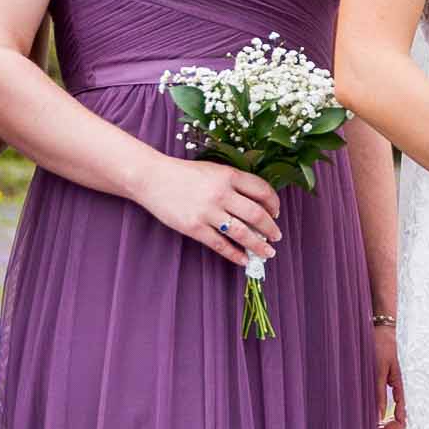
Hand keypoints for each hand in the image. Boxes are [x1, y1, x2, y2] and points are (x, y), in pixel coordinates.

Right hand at [139, 157, 283, 262]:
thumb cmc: (184, 174)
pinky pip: (221, 245)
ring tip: (267, 253)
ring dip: (259, 245)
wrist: (152, 178)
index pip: (262, 190)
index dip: (274, 204)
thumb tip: (258, 203)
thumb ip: (234, 182)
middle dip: (271, 229)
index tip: (276, 213)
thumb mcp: (213, 170)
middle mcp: (221, 193)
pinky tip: (244, 259)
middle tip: (276, 237)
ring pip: (242, 233)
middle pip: (257, 214)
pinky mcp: (195, 228)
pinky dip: (236, 255)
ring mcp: (208, 212)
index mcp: (228, 175)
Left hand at [370, 325, 405, 428]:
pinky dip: (384, 411)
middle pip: (403, 418)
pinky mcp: (394, 383)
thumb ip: (378, 392)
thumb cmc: (382, 346)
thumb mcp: (378, 369)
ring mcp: (401, 386)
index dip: (392, 428)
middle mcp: (405, 388)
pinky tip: (374, 413)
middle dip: (390, 428)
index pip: (403, 416)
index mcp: (404, 386)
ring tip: (372, 425)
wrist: (384, 329)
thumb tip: (378, 417)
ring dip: (386, 421)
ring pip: (398, 412)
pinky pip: (394, 403)